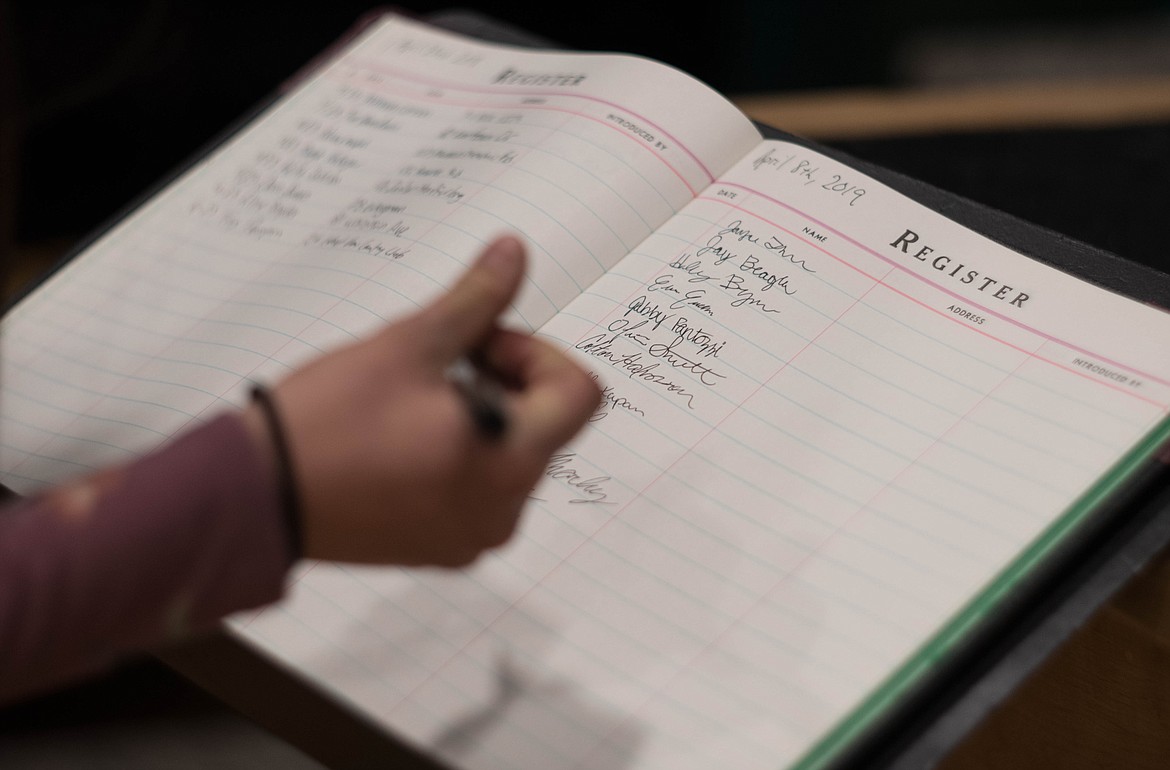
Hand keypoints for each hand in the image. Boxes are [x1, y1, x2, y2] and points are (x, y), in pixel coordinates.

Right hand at [243, 236, 599, 565]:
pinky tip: (401, 441)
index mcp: (510, 461)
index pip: (580, 394)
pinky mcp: (441, 549)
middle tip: (439, 366)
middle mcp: (504, 510)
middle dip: (505, 380)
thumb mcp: (408, 345)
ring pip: (511, 456)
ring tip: (413, 405)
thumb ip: (476, 300)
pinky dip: (459, 456)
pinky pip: (478, 491)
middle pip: (546, 424)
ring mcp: (472, 537)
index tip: (482, 345)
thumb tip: (513, 254)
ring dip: (481, 416)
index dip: (538, 354)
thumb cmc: (326, 425)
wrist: (255, 498)